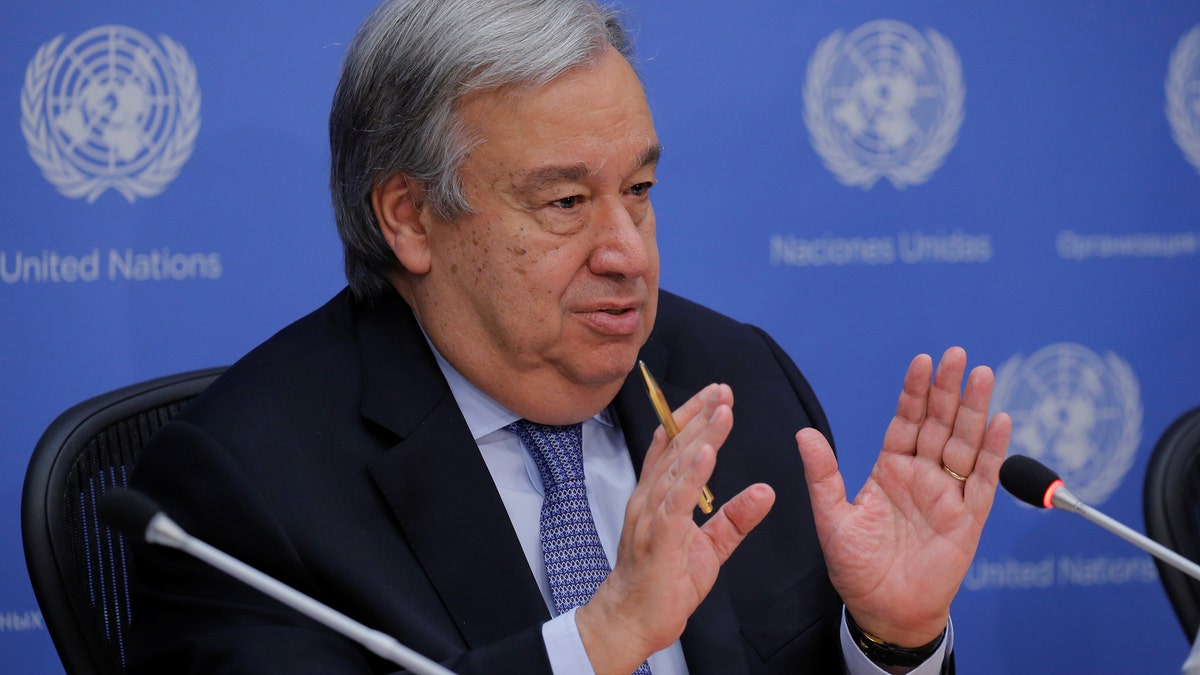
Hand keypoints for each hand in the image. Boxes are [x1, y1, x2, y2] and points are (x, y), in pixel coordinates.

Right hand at [576, 383, 775, 674]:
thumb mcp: (711, 546)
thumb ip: (735, 518)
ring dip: (700, 436)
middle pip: (677, 448)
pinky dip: (692, 475)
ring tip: (722, 411)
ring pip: (678, 467)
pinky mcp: (658, 538)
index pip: (674, 447)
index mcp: (659, 497)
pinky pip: (676, 501)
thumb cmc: (665, 582)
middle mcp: (650, 499)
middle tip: (723, 389)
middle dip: (700, 415)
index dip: (692, 418)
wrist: (635, 621)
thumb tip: (764, 491)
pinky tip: (707, 452)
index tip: (716, 395)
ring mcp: (651, 516)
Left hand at [797, 347, 1011, 646]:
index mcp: (890, 470)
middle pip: (939, 424)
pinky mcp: (968, 519)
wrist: (884, 610)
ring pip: (965, 444)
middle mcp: (921, 476)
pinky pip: (983, 481)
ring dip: (974, 410)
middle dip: (948, 390)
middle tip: (958, 355)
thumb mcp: (831, 518)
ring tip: (982, 375)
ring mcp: (947, 495)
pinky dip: (993, 452)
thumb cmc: (856, 568)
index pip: (906, 421)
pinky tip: (1000, 421)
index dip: (914, 392)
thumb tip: (803, 433)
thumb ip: (822, 475)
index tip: (922, 361)